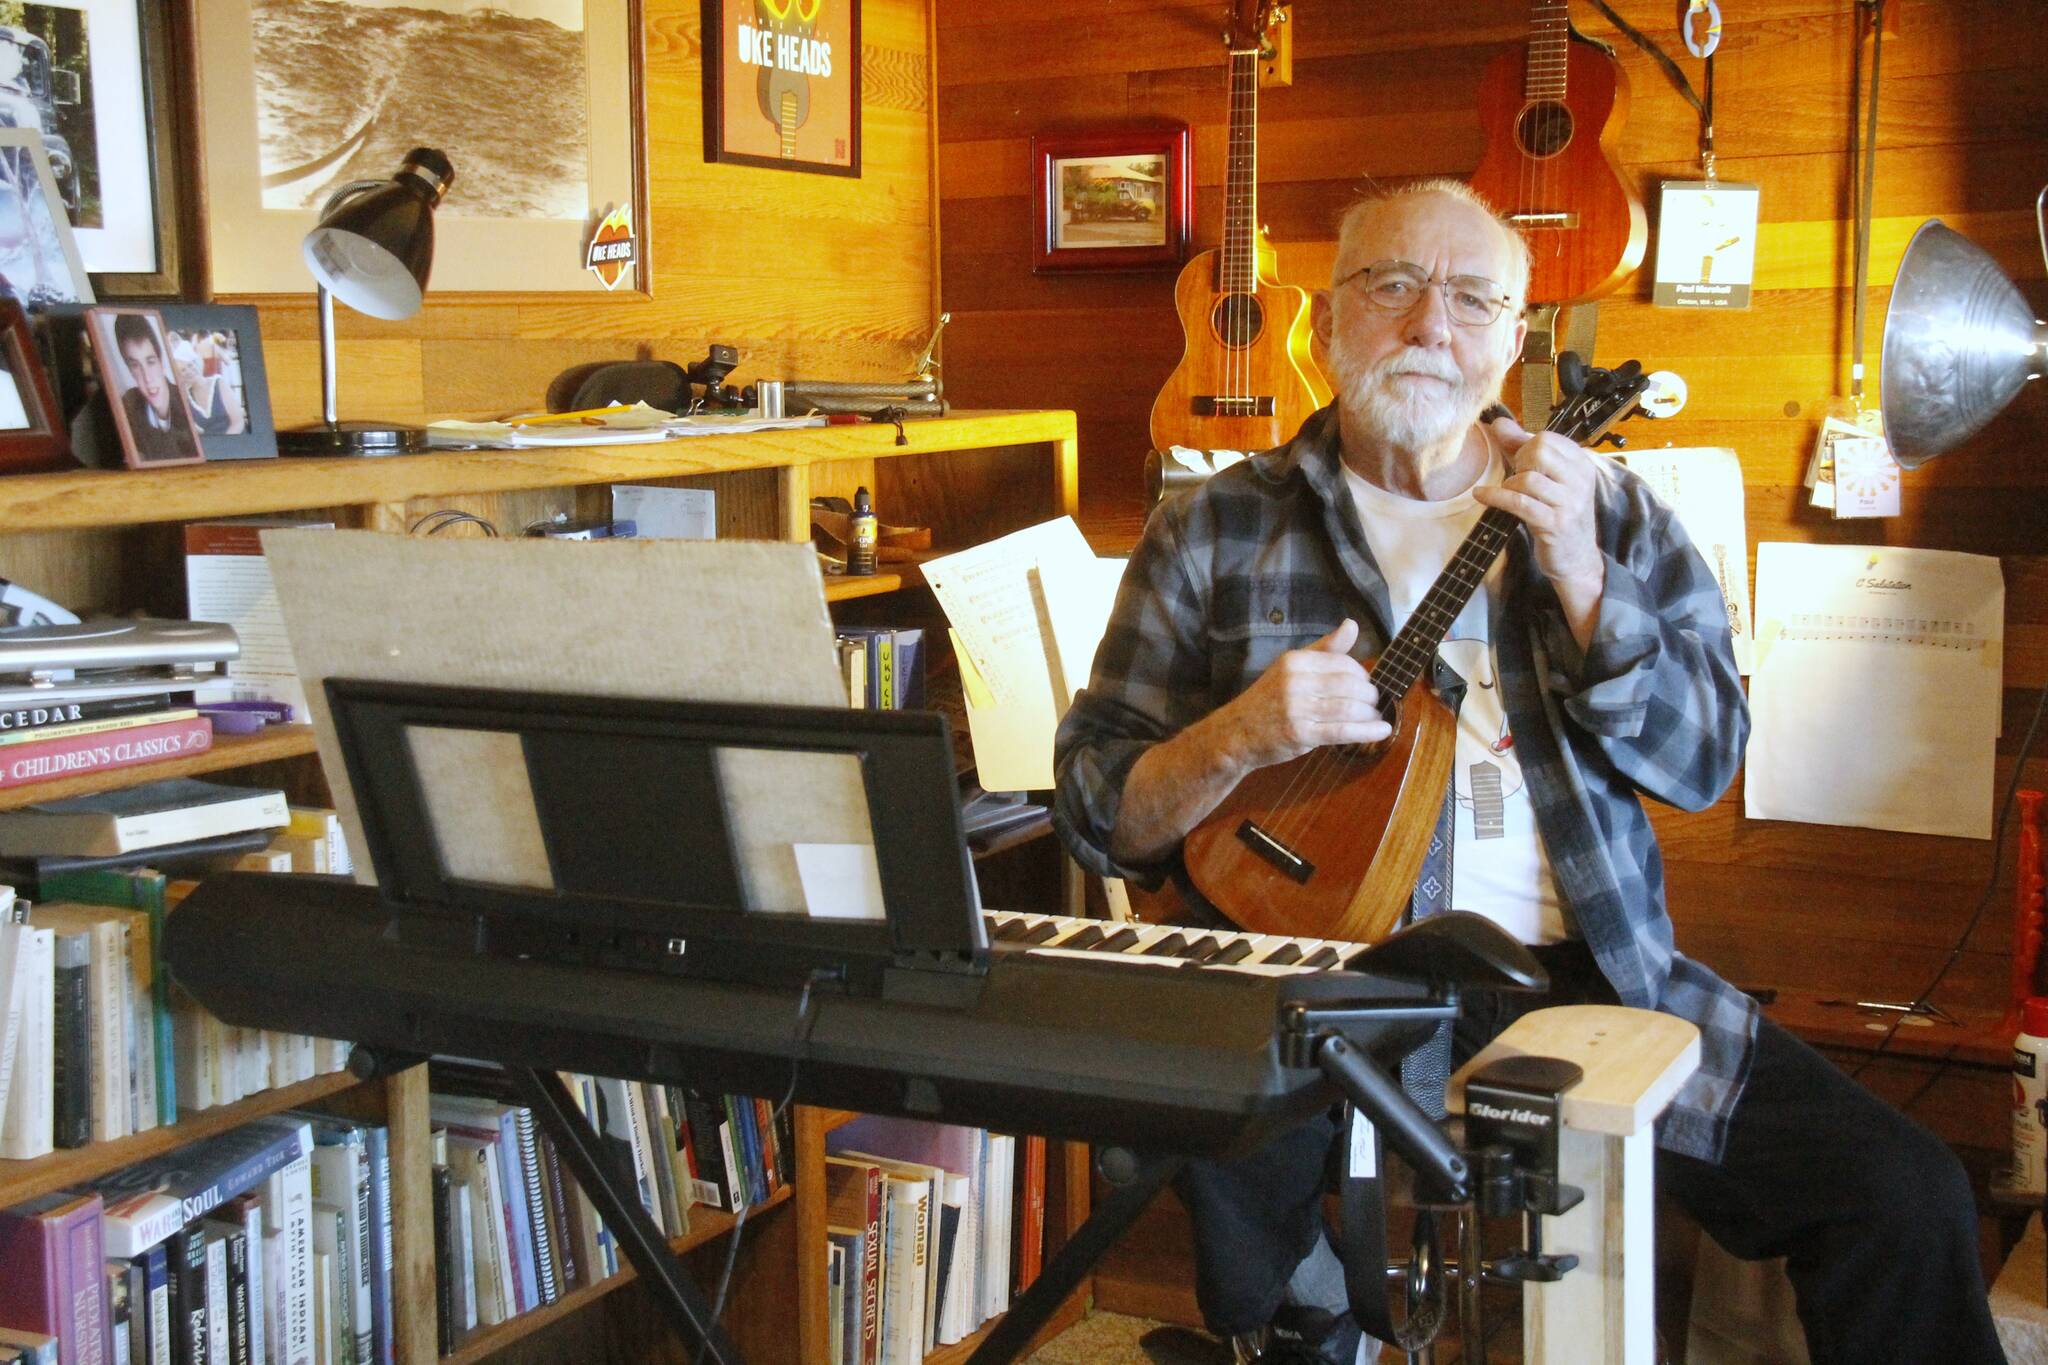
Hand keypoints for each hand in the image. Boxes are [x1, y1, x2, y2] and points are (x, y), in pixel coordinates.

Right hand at [1210, 619, 1391, 772]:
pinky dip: (1367, 731)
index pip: (1343, 663)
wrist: (1236, 733)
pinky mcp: (1300, 734)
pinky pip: (1343, 731)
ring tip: (1377, 717)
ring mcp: (1297, 708)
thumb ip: (1324, 648)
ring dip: (1371, 714)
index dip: (1362, 674)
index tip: (1366, 684)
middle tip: (1375, 702)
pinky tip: (1383, 730)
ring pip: (1349, 708)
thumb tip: (1352, 625)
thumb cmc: (1268, 700)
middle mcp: (1295, 681)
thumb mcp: (1291, 667)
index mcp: (1294, 661)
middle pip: (1350, 685)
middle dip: (1370, 695)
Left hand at [1474, 415, 1604, 599]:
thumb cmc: (1557, 513)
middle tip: (1517, 479)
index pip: (1546, 438)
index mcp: (1581, 463)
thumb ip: (1521, 448)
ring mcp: (1569, 502)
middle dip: (1519, 463)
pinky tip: (1481, 495)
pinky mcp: (1554, 524)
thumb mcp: (1544, 477)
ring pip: (1528, 478)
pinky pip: (1519, 503)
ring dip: (1510, 485)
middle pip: (1538, 451)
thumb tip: (1498, 422)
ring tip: (1510, 493)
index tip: (1521, 462)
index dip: (1525, 447)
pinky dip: (1495, 497)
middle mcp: (1580, 479)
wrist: (1576, 558)